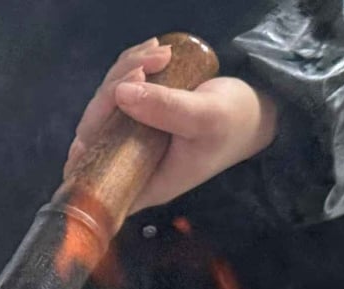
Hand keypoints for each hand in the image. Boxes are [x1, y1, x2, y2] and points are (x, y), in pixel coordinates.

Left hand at [66, 38, 277, 211]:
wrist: (256, 110)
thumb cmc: (234, 124)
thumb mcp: (203, 117)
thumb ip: (165, 109)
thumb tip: (121, 94)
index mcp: (143, 183)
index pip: (94, 173)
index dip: (86, 146)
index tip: (108, 108)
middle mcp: (131, 163)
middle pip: (94, 130)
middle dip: (114, 91)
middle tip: (147, 66)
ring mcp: (132, 138)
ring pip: (106, 104)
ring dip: (126, 71)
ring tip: (161, 54)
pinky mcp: (139, 114)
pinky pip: (121, 89)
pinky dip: (132, 66)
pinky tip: (153, 52)